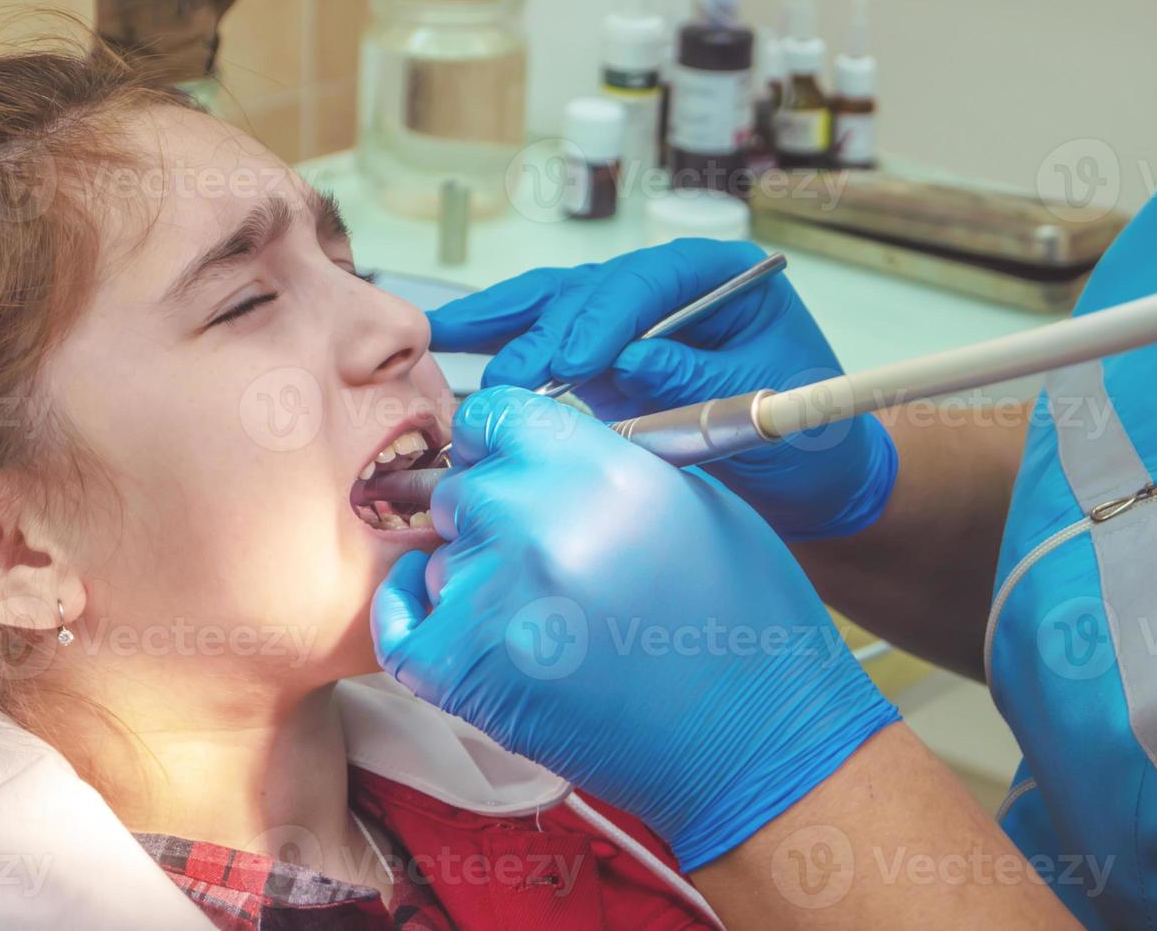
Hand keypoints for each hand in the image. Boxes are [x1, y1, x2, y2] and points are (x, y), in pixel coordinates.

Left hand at [371, 386, 899, 870]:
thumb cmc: (743, 626)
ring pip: (439, 558)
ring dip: (474, 577)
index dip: (499, 442)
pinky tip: (449, 619)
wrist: (755, 742)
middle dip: (491, 514)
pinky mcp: (466, 673)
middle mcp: (537, 519)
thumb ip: (603, 464)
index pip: (494, 414)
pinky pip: (401, 625)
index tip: (507, 465)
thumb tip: (541, 454)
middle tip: (540, 556)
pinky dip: (414, 619)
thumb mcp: (692, 502)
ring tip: (545, 616)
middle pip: (461, 487)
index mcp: (599, 467)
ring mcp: (494, 597)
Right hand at [427, 239, 897, 540]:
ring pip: (558, 304)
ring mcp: (632, 322)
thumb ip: (698, 379)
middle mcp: (670, 289)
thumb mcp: (768, 408)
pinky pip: (547, 338)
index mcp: (724, 279)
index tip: (577, 363)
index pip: (652, 280)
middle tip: (518, 382)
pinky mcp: (605, 361)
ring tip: (441, 332)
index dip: (608, 318)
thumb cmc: (808, 441)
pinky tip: (451, 339)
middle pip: (593, 291)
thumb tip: (630, 360)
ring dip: (502, 322)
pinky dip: (503, 340)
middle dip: (549, 334)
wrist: (811, 485)